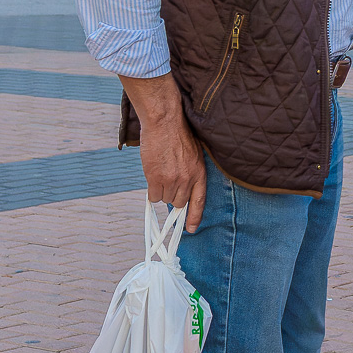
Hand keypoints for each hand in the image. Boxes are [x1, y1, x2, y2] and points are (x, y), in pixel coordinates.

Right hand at [139, 115, 207, 231]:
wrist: (164, 122)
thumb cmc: (177, 134)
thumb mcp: (193, 154)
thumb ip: (190, 172)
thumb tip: (182, 190)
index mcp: (199, 172)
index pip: (199, 201)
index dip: (195, 217)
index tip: (191, 229)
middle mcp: (187, 179)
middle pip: (179, 202)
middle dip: (173, 196)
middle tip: (167, 182)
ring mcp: (172, 180)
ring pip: (165, 199)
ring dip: (161, 190)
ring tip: (160, 172)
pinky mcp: (156, 178)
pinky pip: (153, 196)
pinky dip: (152, 189)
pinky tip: (153, 175)